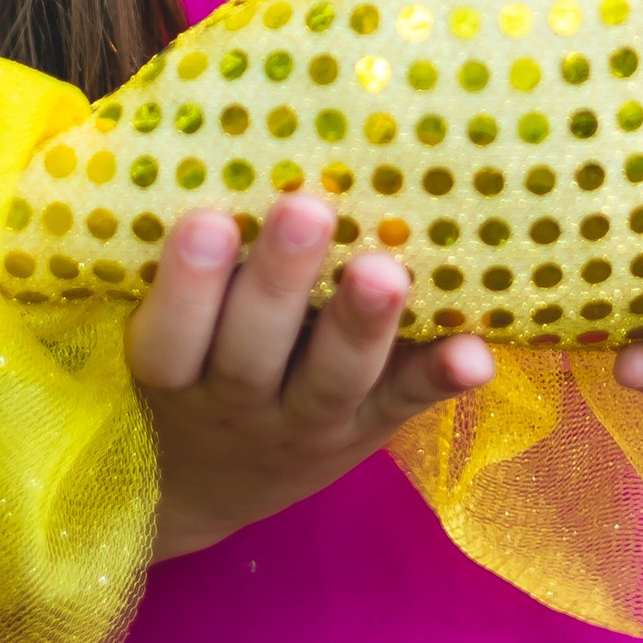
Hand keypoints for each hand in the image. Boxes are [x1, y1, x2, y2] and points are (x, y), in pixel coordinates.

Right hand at [129, 193, 493, 561]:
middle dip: (278, 283)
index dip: (185, 287)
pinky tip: (476, 354)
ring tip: (383, 270)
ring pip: (332, 379)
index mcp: (176, 374)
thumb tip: (224, 159)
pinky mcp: (370, 426)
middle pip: (250, 353)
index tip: (206, 218)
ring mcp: (308, 421)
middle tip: (305, 209)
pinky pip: (405, 403)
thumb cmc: (190, 368)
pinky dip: (440, 377)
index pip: (168, 340)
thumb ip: (190, 273)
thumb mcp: (167, 339)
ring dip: (362, 324)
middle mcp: (239, 402)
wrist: (210, 483)